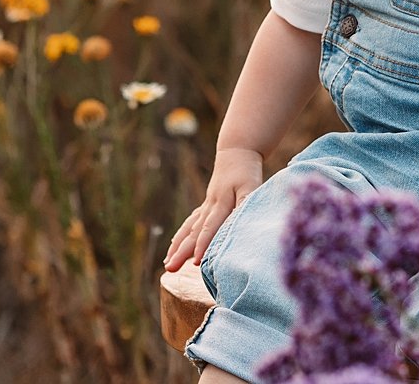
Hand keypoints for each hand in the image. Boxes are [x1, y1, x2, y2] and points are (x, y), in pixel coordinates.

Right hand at [163, 147, 264, 271]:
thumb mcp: (252, 185)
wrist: (238, 151)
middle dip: (182, 252)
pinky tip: (174, 245)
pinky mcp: (206, 205)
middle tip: (170, 268)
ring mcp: (206, 206)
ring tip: (167, 264)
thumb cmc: (248, 171)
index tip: (195, 262)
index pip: (211, 227)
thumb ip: (245, 203)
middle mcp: (210, 206)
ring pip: (189, 228)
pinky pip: (191, 222)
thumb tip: (240, 224)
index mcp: (222, 203)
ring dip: (178, 246)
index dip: (204, 245)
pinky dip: (182, 234)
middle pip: (194, 232)